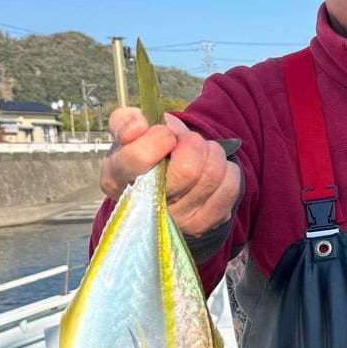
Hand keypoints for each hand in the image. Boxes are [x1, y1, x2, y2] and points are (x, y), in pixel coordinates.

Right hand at [100, 108, 241, 237]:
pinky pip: (230, 187)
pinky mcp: (203, 225)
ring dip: (212, 154)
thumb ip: (125, 121)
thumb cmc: (145, 153)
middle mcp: (143, 209)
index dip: (159, 138)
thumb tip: (138, 126)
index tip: (165, 135)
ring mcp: (175, 221)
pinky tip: (212, 171)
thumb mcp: (129, 134)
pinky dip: (227, 170)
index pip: (139, 157)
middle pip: (187, 170)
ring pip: (212, 176)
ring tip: (201, 154)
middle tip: (188, 141)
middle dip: (193, 143)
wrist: (166, 181)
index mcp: (116, 180)